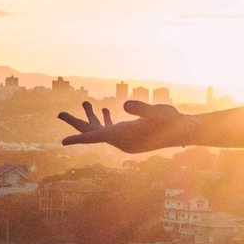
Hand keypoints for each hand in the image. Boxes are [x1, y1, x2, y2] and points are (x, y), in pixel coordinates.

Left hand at [58, 100, 191, 153]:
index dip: (78, 139)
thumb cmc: (172, 121)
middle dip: (76, 123)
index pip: (96, 138)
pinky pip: (111, 127)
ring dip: (91, 116)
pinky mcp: (130, 133)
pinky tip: (102, 108)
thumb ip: (142, 108)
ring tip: (85, 101)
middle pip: (93, 133)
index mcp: (124, 137)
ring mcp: (125, 137)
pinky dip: (104, 118)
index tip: (63, 142)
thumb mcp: (159, 112)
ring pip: (101, 128)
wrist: (184, 131)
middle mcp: (121, 140)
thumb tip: (124, 105)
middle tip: (59, 113)